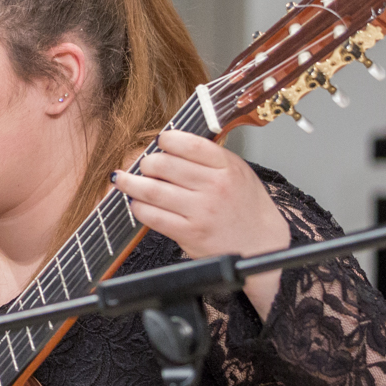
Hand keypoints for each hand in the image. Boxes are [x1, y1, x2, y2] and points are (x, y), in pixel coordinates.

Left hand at [110, 130, 293, 317]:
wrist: (262, 245)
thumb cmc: (247, 208)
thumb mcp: (239, 173)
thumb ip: (210, 158)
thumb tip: (172, 145)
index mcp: (228, 167)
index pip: (190, 144)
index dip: (167, 139)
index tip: (160, 141)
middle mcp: (215, 187)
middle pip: (164, 165)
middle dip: (146, 162)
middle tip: (144, 165)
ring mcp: (201, 211)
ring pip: (152, 190)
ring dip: (130, 183)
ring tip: (123, 180)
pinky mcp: (189, 233)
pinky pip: (152, 216)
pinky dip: (138, 207)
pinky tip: (136, 203)